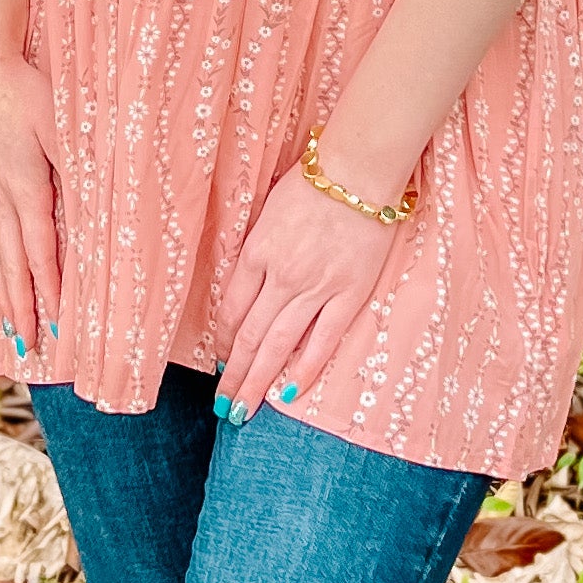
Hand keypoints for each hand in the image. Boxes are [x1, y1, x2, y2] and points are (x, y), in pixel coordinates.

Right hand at [0, 40, 61, 365]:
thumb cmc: (30, 89)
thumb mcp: (65, 123)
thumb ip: (83, 165)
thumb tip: (101, 205)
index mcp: (26, 187)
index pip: (41, 251)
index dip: (51, 291)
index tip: (59, 327)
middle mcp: (2, 198)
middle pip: (13, 266)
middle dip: (23, 310)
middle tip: (29, 350)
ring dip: (4, 297)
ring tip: (9, 331)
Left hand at [213, 152, 402, 422]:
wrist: (360, 170)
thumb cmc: (316, 180)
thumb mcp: (270, 209)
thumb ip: (260, 246)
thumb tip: (249, 279)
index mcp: (256, 252)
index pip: (232, 308)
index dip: (225, 340)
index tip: (222, 359)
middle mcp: (280, 276)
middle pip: (249, 336)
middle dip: (234, 376)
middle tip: (223, 408)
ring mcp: (315, 288)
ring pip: (278, 346)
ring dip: (257, 383)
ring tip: (244, 413)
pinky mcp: (348, 294)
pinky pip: (322, 341)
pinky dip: (303, 370)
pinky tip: (288, 395)